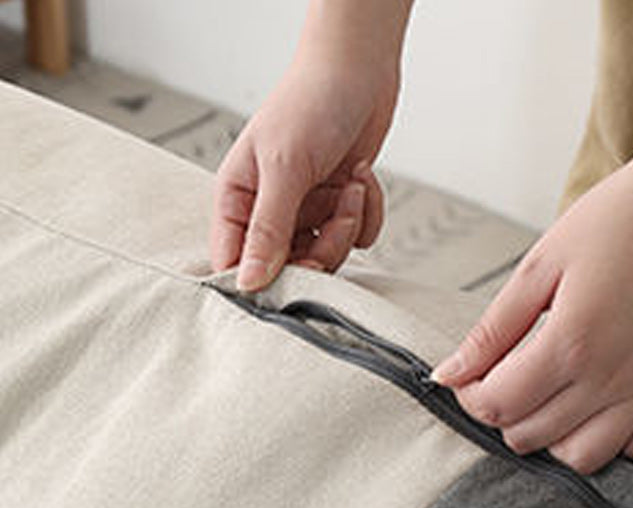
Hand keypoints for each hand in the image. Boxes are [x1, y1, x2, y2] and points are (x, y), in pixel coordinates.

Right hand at [210, 56, 398, 290]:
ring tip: (350, 188)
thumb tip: (248, 281)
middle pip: (291, 267)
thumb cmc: (310, 102)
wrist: (359, 71)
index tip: (294, 273)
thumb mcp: (283, 168)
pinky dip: (366, 212)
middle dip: (322, 248)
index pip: (236, 261)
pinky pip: (356, 238)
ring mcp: (307, 211)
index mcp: (239, 199)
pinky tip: (359, 177)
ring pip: (327, 254)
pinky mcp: (339, 208)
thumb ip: (267, 230)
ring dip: (347, 224)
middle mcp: (271, 210)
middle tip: (336, 221)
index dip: (264, 277)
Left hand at [430, 142, 632, 473]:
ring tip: (546, 398)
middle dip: (503, 416)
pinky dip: (608, 440)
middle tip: (503, 380)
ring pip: (583, 458)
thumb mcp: (540, 267)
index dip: (469, 398)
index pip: (498, 407)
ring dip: (551, 438)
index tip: (467, 378)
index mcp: (570, 342)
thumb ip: (492, 331)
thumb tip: (447, 375)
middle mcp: (612, 377)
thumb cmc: (617, 219)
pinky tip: (593, 404)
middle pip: (532, 438)